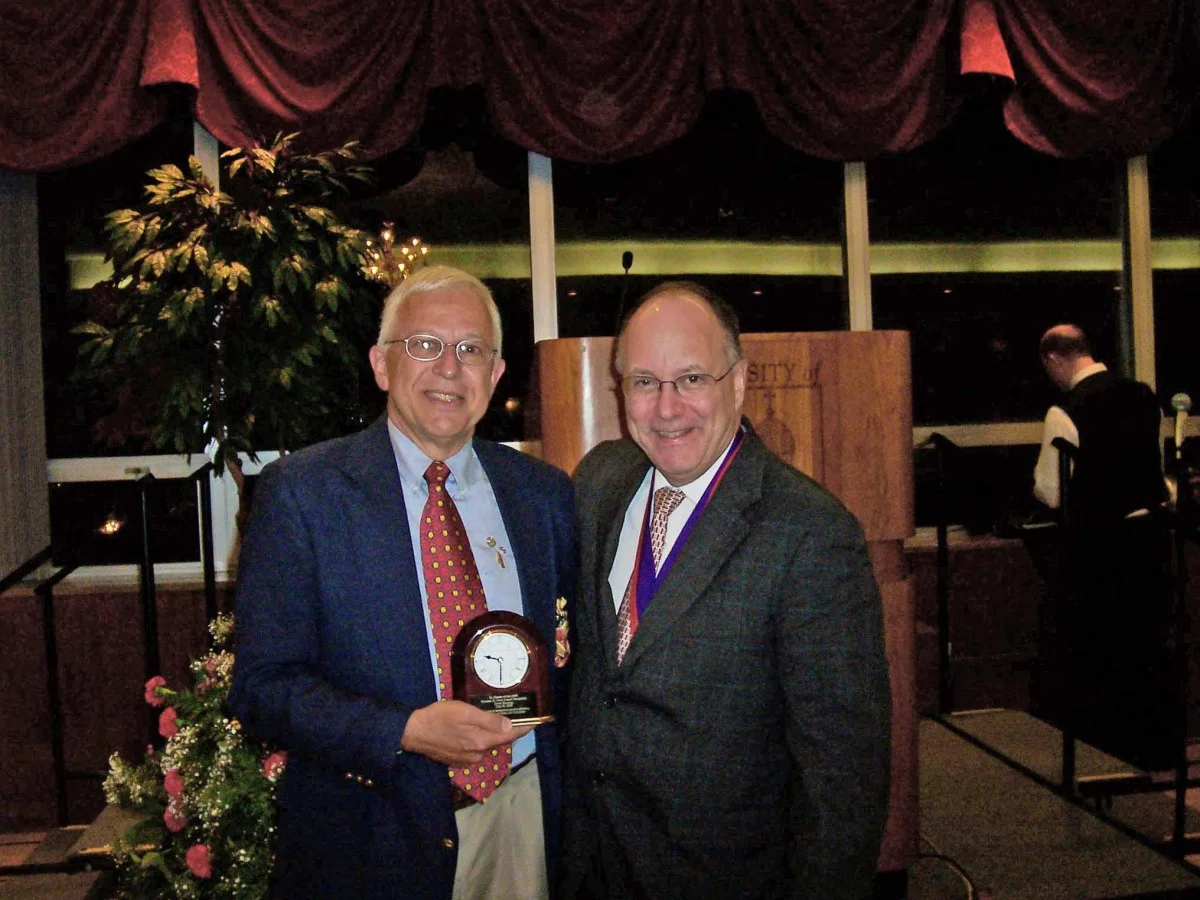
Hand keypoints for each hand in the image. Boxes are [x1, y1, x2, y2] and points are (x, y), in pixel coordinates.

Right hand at [400, 700, 533, 766]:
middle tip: (514, 712)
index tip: (538, 720)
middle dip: (508, 728)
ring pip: (487, 744)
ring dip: (492, 733)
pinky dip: (479, 738)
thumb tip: (511, 726)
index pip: (511, 736)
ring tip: (493, 717)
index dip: (525, 727)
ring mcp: (467, 760)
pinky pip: (475, 748)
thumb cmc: (439, 717)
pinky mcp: (458, 760)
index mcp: (482, 742)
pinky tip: (474, 728)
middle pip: (500, 740)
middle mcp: (478, 755)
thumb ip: (488, 720)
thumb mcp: (465, 712)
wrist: (413, 732)